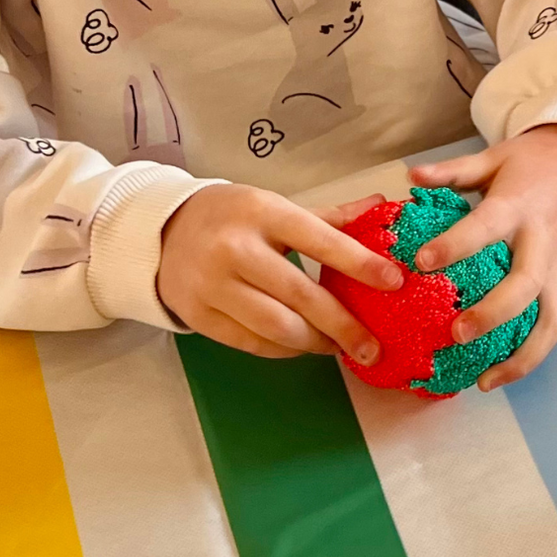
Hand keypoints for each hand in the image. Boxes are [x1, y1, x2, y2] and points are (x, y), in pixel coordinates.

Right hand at [157, 184, 401, 360]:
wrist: (161, 232)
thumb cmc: (232, 218)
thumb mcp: (276, 207)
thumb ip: (329, 218)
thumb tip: (380, 207)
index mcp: (263, 212)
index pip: (320, 240)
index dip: (360, 264)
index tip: (395, 282)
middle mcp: (235, 248)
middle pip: (301, 294)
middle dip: (343, 325)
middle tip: (372, 347)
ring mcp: (213, 285)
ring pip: (276, 327)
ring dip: (316, 343)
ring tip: (339, 348)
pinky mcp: (199, 315)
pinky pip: (252, 343)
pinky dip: (285, 350)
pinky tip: (304, 346)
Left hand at [405, 124, 556, 389]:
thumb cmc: (534, 163)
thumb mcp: (494, 158)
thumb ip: (453, 171)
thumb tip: (409, 177)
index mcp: (518, 207)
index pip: (486, 228)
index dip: (455, 245)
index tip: (421, 262)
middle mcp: (541, 244)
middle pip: (524, 286)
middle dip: (492, 313)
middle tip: (456, 333)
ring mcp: (555, 269)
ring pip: (548, 320)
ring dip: (521, 355)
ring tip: (484, 380)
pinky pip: (551, 326)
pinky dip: (530, 357)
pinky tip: (498, 377)